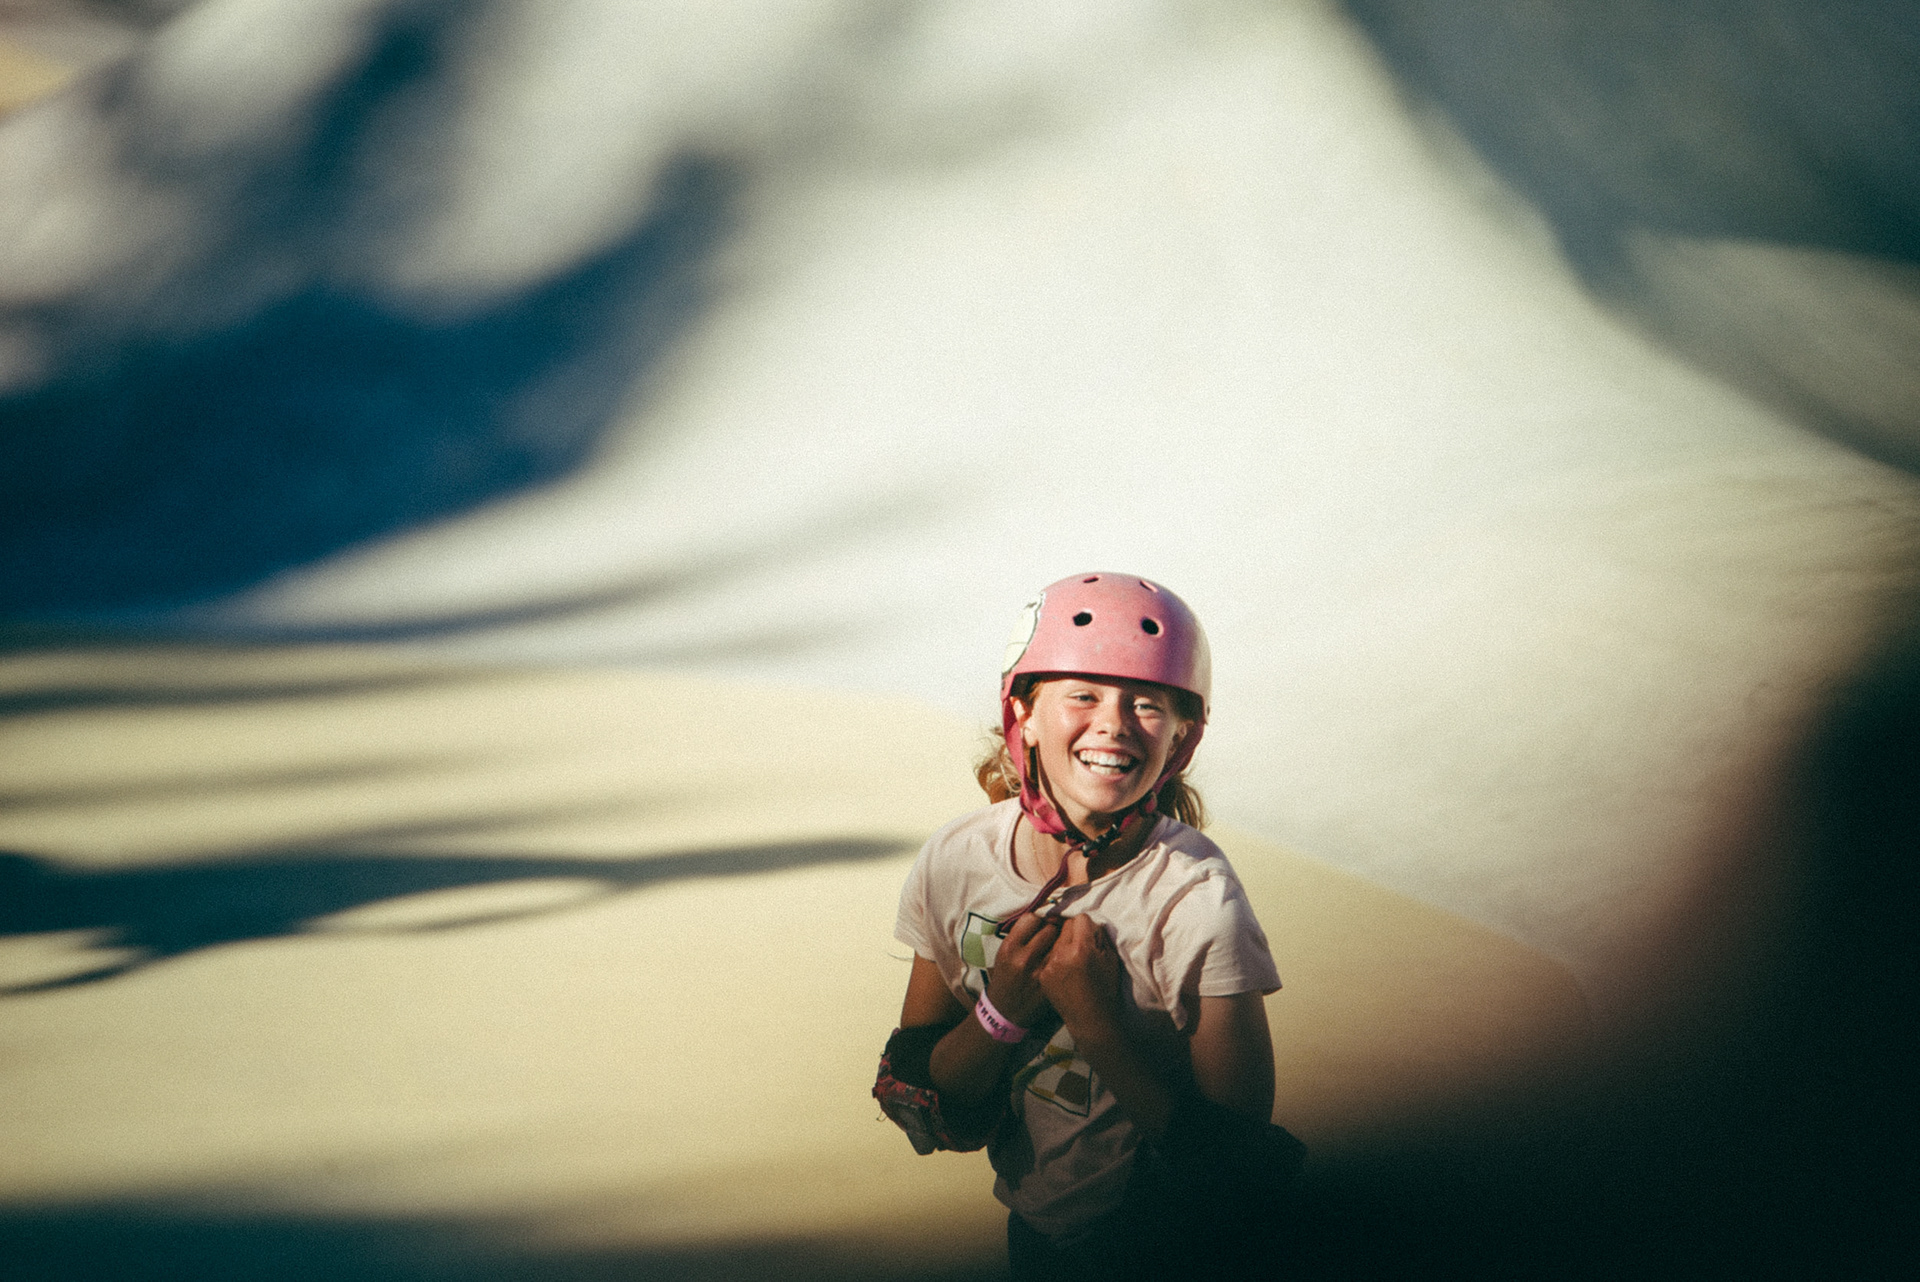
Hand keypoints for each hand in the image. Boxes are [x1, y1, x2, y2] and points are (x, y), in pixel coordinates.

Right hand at [986, 912, 1060, 1026]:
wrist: (1006, 1010)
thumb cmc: (1006, 976)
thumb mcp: (1004, 952)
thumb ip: (1021, 934)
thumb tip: (1044, 914)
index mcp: (1010, 947)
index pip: (1032, 919)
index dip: (1039, 919)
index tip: (1041, 923)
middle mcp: (1025, 958)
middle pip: (1050, 928)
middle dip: (1053, 928)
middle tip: (1053, 933)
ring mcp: (1041, 972)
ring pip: (1062, 943)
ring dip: (1063, 941)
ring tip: (1061, 944)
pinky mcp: (1053, 983)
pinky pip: (1066, 960)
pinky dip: (1068, 956)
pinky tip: (1066, 958)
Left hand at [1036, 914, 1122, 1036]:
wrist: (1090, 1019)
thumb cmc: (1105, 989)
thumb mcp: (1110, 959)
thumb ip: (1099, 937)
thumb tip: (1089, 923)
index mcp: (1082, 948)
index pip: (1079, 918)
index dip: (1086, 926)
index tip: (1089, 935)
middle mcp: (1062, 954)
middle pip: (1064, 926)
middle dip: (1073, 933)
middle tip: (1080, 946)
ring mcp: (1049, 965)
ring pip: (1054, 940)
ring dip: (1062, 945)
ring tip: (1072, 960)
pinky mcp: (1043, 975)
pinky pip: (1048, 956)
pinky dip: (1055, 959)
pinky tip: (1064, 972)